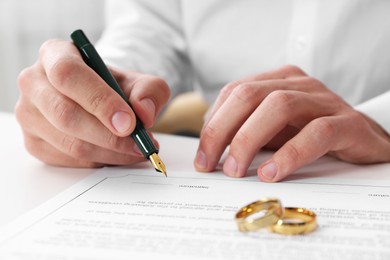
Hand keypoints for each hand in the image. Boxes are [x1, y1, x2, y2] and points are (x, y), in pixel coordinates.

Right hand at [15, 39, 169, 166]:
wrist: (99, 100)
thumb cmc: (114, 87)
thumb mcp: (138, 81)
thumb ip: (149, 91)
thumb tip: (144, 113)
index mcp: (55, 54)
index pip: (68, 74)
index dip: (99, 100)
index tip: (128, 122)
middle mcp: (34, 82)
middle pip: (65, 114)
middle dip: (108, 135)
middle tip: (139, 143)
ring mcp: (29, 114)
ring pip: (69, 143)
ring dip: (110, 152)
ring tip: (136, 150)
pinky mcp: (33, 142)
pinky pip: (68, 160)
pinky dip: (100, 161)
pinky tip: (117, 154)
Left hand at [194, 65, 389, 181]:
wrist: (364, 139)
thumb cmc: (311, 134)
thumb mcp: (273, 130)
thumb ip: (246, 131)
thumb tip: (210, 148)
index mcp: (276, 81)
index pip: (233, 92)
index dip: (212, 124)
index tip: (202, 156)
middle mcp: (298, 84)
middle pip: (248, 95)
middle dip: (222, 131)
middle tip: (210, 164)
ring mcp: (324, 100)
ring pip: (279, 106)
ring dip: (249, 140)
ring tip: (236, 170)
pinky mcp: (347, 123)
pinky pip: (316, 133)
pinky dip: (290, 154)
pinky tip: (272, 173)